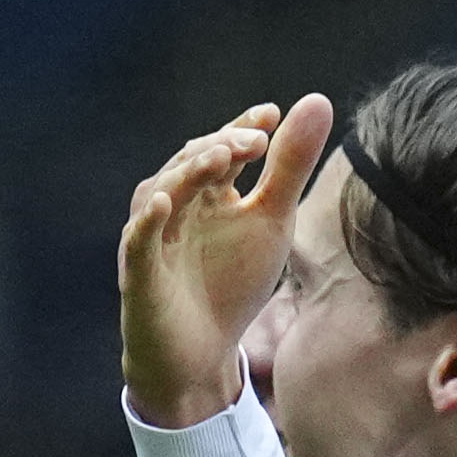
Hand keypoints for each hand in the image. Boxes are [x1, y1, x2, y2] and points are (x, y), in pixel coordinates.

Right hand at [117, 98, 321, 432]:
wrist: (201, 356)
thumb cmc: (230, 283)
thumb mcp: (271, 221)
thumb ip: (289, 166)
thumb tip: (318, 100)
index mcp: (205, 189)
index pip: (223, 149)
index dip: (243, 130)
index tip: (272, 115)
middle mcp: (174, 203)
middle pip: (192, 164)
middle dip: (222, 149)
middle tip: (256, 141)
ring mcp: (152, 235)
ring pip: (163, 193)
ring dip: (188, 173)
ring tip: (218, 157)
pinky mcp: (138, 272)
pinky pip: (138, 242)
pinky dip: (148, 222)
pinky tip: (163, 204)